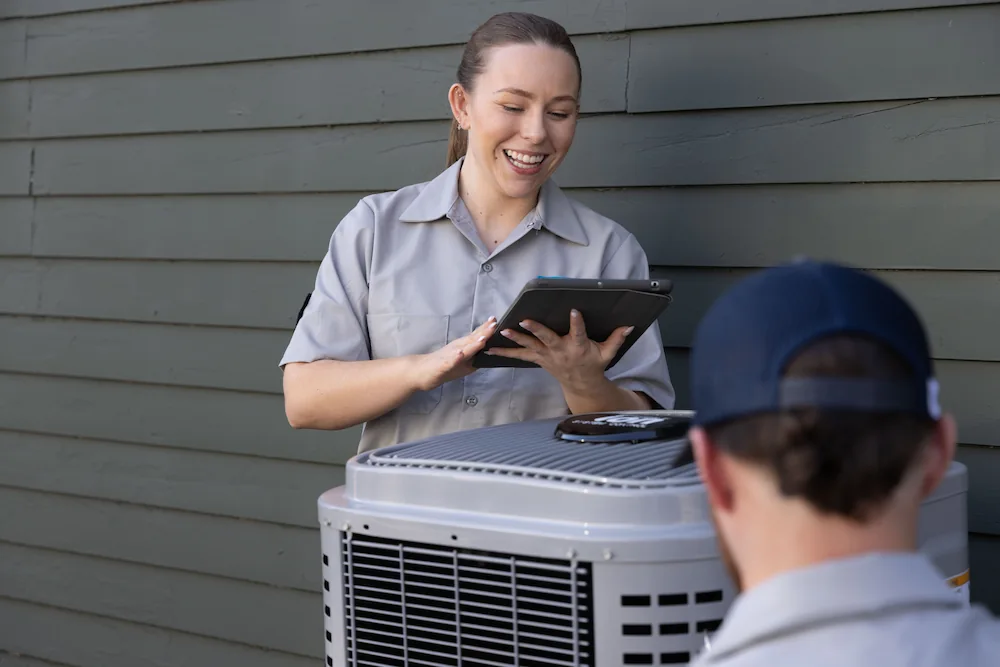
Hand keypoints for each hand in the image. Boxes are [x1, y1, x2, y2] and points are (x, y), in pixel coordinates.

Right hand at [408, 317, 496, 391]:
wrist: (420, 371)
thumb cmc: (442, 365)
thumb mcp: (461, 359)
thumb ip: (473, 352)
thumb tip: (488, 348)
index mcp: (463, 347)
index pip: (476, 337)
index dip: (486, 329)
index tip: (495, 320)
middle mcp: (457, 349)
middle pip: (472, 339)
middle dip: (483, 332)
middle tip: (494, 323)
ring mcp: (449, 357)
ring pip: (463, 349)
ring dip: (473, 344)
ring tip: (482, 339)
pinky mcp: (442, 366)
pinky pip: (449, 362)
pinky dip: (455, 358)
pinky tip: (460, 354)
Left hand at [485, 310, 633, 392]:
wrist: (581, 385)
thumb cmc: (594, 364)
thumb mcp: (608, 353)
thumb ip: (617, 338)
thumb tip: (630, 325)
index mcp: (578, 347)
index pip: (578, 332)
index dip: (576, 322)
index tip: (574, 310)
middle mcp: (560, 351)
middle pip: (547, 338)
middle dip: (536, 329)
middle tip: (525, 320)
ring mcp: (547, 356)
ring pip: (530, 346)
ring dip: (515, 338)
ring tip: (502, 330)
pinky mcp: (538, 359)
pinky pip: (520, 355)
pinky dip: (505, 351)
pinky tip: (491, 347)